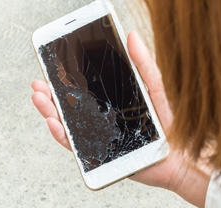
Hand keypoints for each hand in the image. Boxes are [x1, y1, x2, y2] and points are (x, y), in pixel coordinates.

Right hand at [32, 31, 211, 207]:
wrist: (182, 157)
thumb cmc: (172, 127)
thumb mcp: (156, 89)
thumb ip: (143, 65)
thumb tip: (131, 36)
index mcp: (112, 105)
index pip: (83, 92)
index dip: (65, 81)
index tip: (52, 67)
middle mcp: (102, 123)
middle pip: (70, 108)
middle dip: (50, 95)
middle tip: (38, 83)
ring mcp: (99, 140)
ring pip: (68, 126)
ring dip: (50, 112)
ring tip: (39, 96)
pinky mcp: (101, 157)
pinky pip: (77, 147)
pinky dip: (63, 135)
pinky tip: (55, 121)